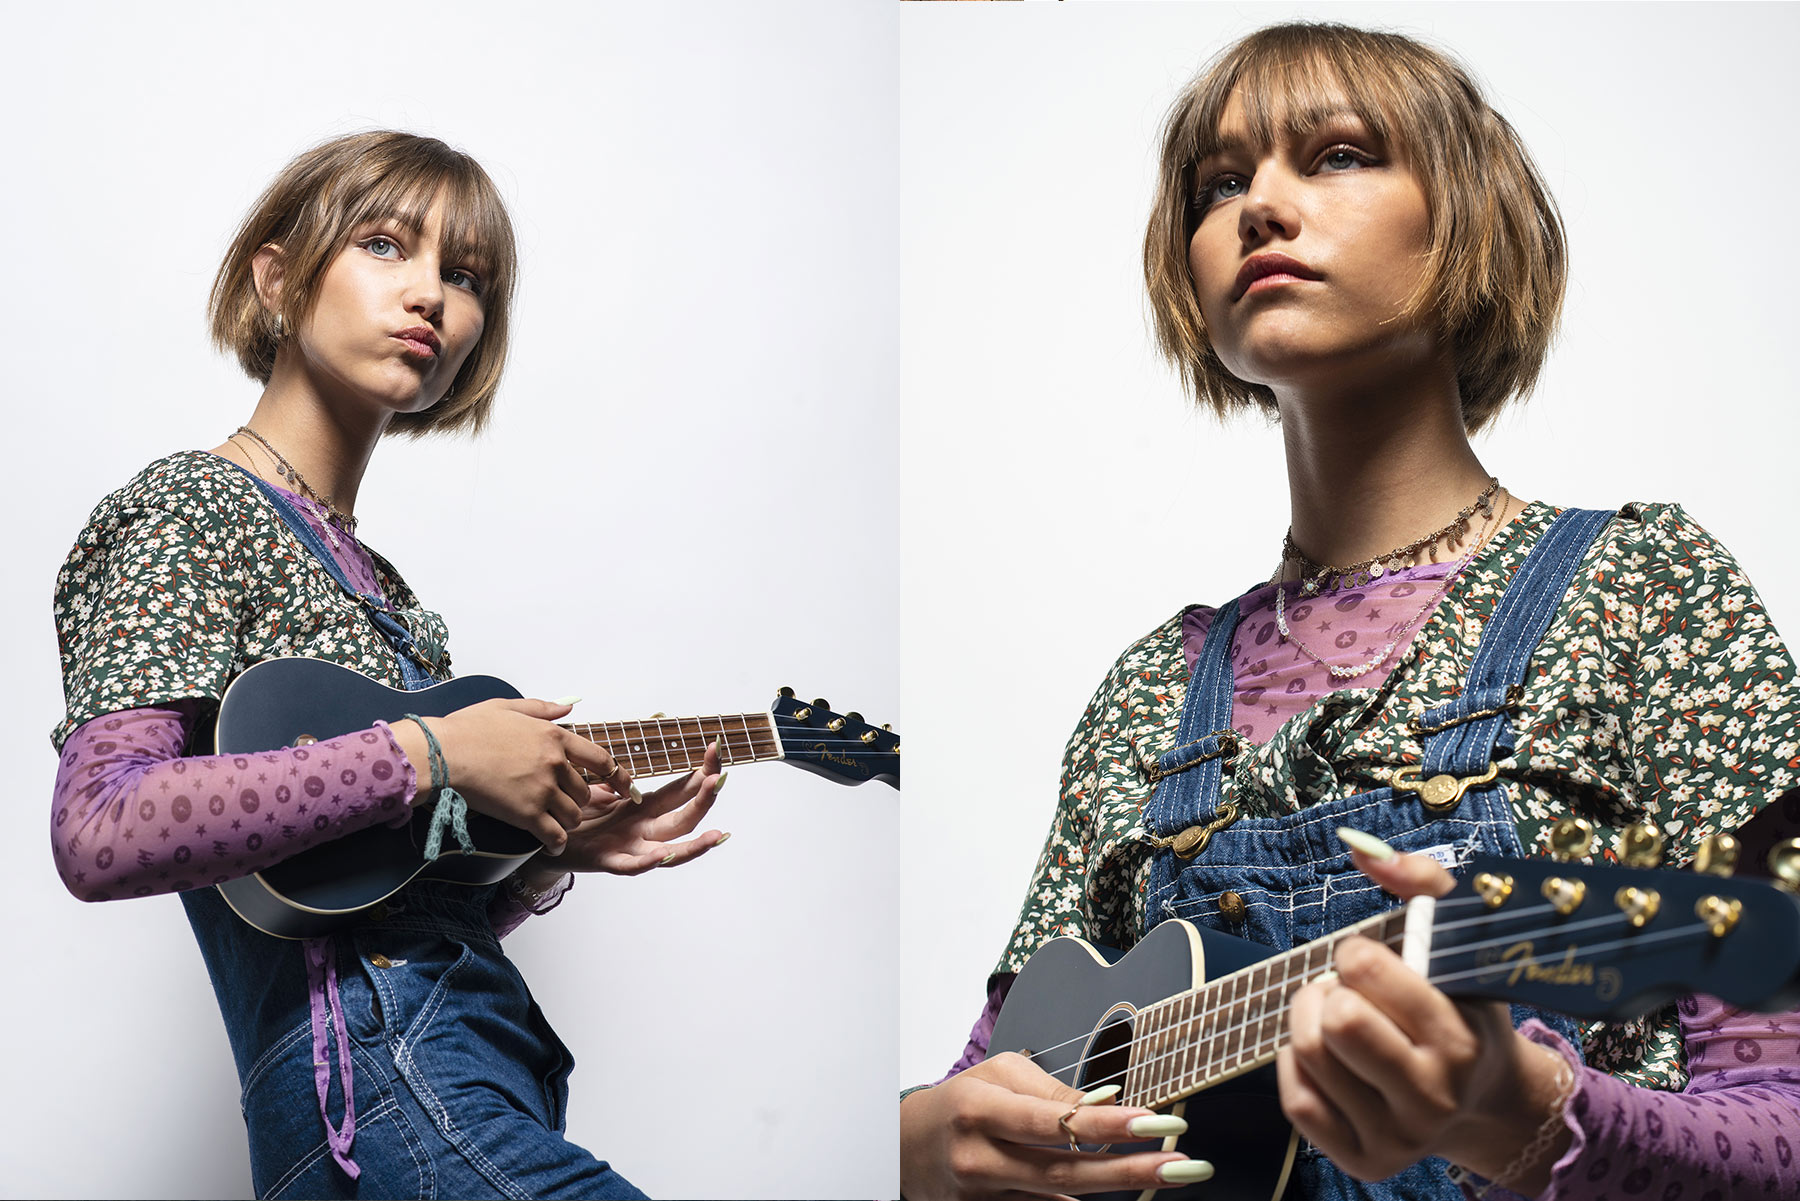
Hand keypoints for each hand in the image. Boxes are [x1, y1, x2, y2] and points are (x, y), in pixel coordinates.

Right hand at [394, 698, 621, 855]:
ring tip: (556, 823)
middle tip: (565, 805)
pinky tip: (554, 846)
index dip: (616, 775)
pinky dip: (557, 843)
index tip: (623, 785)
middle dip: (578, 800)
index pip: (600, 759)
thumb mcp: (508, 707)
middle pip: (584, 792)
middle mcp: (555, 763)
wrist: (444, 753)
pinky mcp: (527, 814)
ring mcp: (542, 790)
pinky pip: (555, 835)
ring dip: (568, 821)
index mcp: (555, 737)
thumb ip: (542, 708)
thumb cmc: (469, 729)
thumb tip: (568, 707)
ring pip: (573, 815)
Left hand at [551, 737, 729, 874]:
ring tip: (715, 836)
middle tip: (719, 780)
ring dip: (694, 844)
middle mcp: (644, 829)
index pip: (681, 789)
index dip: (700, 772)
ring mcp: (629, 847)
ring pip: (670, 848)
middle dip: (704, 800)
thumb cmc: (575, 818)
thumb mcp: (600, 791)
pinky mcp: (607, 861)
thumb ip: (618, 780)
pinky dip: (647, 862)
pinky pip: (630, 865)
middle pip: (684, 817)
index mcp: (644, 808)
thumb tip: (633, 764)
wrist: (548, 842)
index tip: (715, 750)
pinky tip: (661, 855)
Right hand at [900, 1052, 1212, 1199]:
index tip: (1155, 1121)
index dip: (1107, 1124)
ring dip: (1118, 1186)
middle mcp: (981, 1158)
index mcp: (980, 1111)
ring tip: (1172, 1174)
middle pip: (1065, 1170)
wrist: (903, 1147)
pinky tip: (1118, 1194)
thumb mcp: (997, 1076)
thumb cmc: (958, 1103)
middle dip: (1131, 1169)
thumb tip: (1105, 1103)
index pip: (1053, 1122)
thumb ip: (1050, 1091)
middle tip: (1185, 1163)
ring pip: (1060, 1197)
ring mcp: (985, 1196)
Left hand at [1277, 840, 1572, 1186]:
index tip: (1370, 960)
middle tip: (1349, 991)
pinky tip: (1328, 1056)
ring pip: (1308, 1055)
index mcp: (1460, 1041)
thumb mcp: (1464, 944)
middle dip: (1328, 990)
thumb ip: (1421, 883)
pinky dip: (1297, 1065)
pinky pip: (1296, 1101)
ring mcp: (1399, 1138)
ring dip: (1309, 1020)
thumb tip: (1358, 845)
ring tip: (1339, 1016)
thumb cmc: (1462, 1008)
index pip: (1364, 971)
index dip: (1355, 954)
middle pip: (1333, 1022)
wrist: (1484, 1102)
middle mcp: (1434, 1099)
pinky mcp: (1365, 1162)